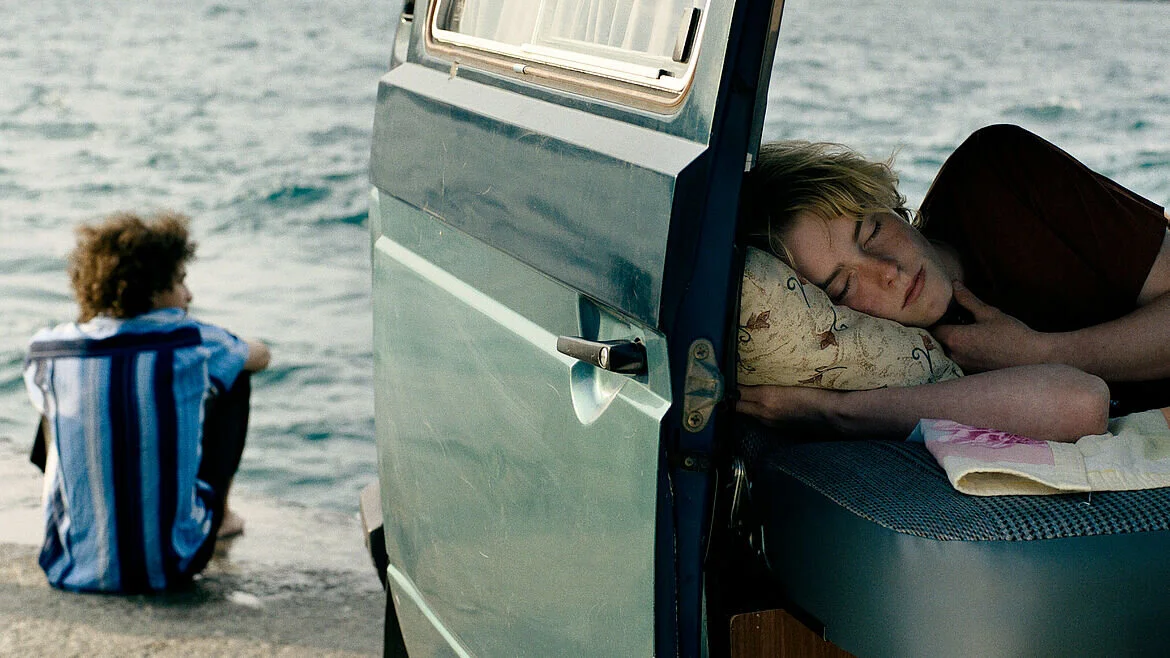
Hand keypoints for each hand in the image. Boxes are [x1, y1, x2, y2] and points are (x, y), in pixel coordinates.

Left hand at [735, 384, 832, 427]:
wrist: (831, 413)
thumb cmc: (814, 391)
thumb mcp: (790, 380)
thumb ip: (770, 379)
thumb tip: (752, 376)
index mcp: (766, 398)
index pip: (736, 393)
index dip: (728, 385)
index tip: (725, 377)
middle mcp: (764, 412)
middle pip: (736, 406)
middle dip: (731, 397)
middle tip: (728, 386)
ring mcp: (770, 422)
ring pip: (748, 412)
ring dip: (744, 403)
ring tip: (743, 391)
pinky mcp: (777, 427)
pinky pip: (759, 418)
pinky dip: (756, 410)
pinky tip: (761, 403)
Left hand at [933, 282, 1049, 371]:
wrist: (1033, 357)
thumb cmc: (1011, 333)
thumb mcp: (988, 313)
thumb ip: (967, 300)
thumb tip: (955, 285)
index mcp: (954, 339)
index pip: (933, 328)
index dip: (937, 319)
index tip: (945, 312)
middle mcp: (954, 355)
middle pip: (938, 341)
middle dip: (944, 330)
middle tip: (956, 320)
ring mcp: (962, 366)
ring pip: (949, 351)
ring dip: (954, 341)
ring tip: (969, 330)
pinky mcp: (972, 372)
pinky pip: (960, 359)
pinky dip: (963, 351)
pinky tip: (978, 343)